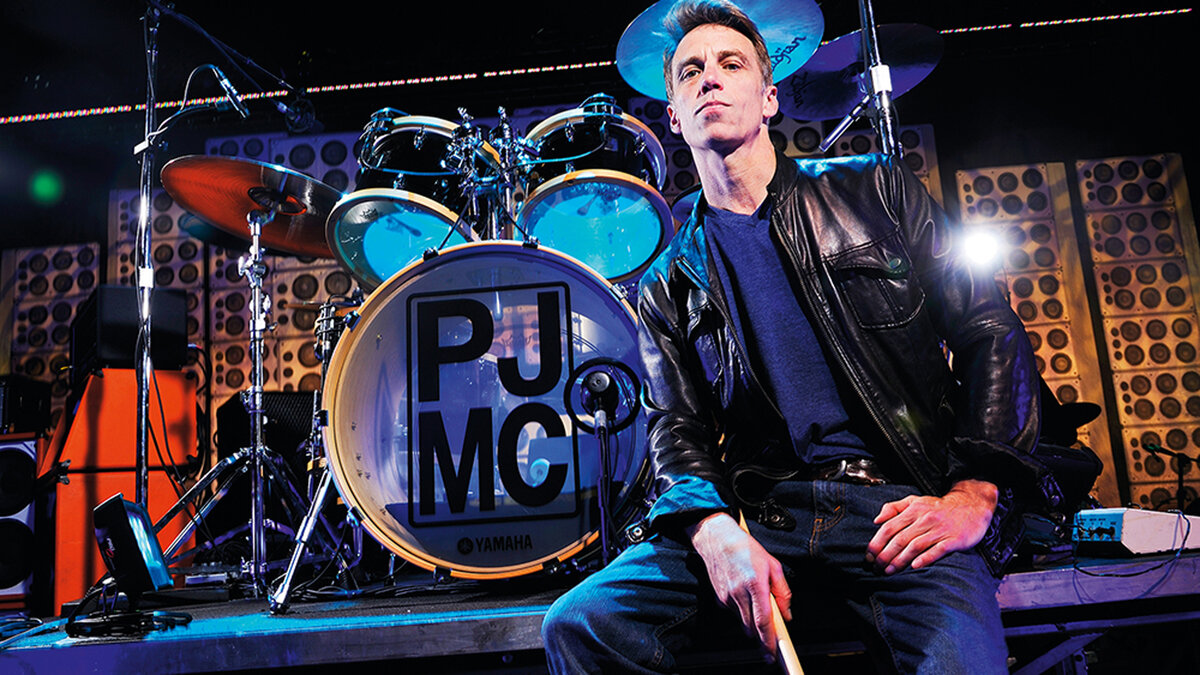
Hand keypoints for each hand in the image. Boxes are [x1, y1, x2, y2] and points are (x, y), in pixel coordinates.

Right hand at [687, 512, 791, 659]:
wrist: (717, 539)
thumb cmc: (745, 549)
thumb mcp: (773, 565)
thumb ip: (783, 591)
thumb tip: (786, 613)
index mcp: (755, 584)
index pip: (763, 621)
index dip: (768, 640)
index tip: (772, 654)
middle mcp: (739, 593)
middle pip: (752, 627)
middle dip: (762, 637)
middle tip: (770, 643)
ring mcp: (727, 597)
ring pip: (743, 622)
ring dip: (752, 622)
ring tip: (757, 606)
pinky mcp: (719, 598)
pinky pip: (734, 613)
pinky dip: (742, 611)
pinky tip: (744, 596)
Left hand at [866, 479, 997, 574]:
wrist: (972, 506)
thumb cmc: (938, 507)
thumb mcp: (915, 501)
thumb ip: (893, 508)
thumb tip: (876, 520)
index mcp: (913, 510)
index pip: (889, 527)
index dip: (877, 542)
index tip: (869, 556)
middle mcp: (925, 519)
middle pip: (900, 539)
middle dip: (885, 555)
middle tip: (876, 568)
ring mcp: (940, 529)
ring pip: (915, 546)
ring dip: (900, 560)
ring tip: (889, 571)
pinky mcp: (954, 539)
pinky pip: (938, 549)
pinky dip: (926, 558)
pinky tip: (915, 566)